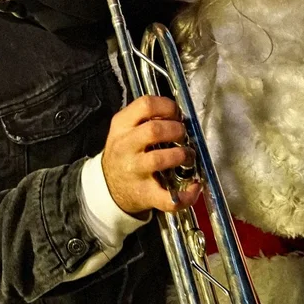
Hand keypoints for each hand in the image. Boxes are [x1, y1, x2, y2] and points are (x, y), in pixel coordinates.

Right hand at [102, 96, 201, 214]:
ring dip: (182, 155)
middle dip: (176, 130)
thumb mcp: (125, 129)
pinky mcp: (145, 194)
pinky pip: (168, 198)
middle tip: (182, 135)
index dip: (167, 106)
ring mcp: (135, 171)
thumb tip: (178, 115)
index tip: (176, 114)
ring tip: (188, 156)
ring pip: (159, 159)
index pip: (145, 105)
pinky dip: (187, 195)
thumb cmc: (124, 154)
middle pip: (154, 130)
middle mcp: (125, 147)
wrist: (109, 188)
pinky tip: (194, 187)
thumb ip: (146, 118)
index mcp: (122, 126)